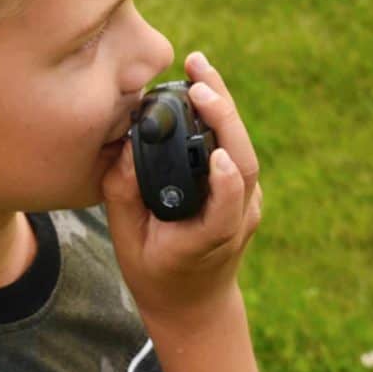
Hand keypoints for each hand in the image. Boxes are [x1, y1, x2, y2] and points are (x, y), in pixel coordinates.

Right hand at [101, 51, 263, 329]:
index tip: (217, 157)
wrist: (195, 303)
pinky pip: (238, 148)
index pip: (226, 209)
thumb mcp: (127, 243)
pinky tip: (203, 88)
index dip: (226, 184)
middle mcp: (236, 220)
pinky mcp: (247, 190)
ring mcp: (248, 204)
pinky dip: (222, 116)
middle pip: (244, 163)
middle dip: (225, 117)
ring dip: (224, 106)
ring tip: (198, 68)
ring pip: (245, 149)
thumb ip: (124, 197)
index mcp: (206, 240)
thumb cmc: (155, 274)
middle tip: (199, 78)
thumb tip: (127, 149)